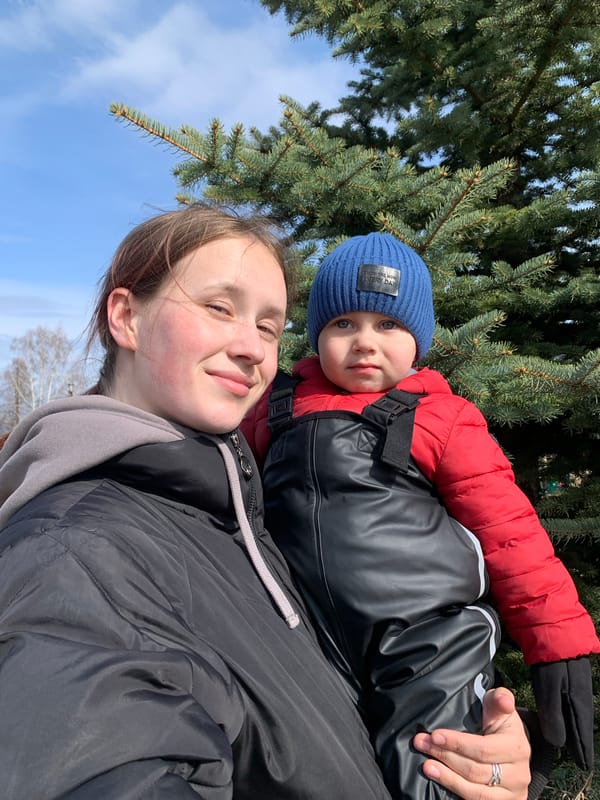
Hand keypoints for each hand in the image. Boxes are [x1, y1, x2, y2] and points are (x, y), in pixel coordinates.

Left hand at [413, 688, 530, 799]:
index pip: (483, 749)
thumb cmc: (500, 724)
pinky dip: (457, 791)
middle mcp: (518, 774)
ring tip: (426, 766)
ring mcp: (511, 793)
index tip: (434, 735)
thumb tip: (504, 700)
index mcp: (517, 747)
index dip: (457, 743)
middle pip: (475, 770)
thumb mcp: (499, 708)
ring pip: (475, 792)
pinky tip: (440, 781)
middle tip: (421, 744)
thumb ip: (499, 699)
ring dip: (447, 778)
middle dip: (445, 756)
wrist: (514, 751)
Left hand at [531, 657, 593, 770]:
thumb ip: (554, 715)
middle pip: (582, 726)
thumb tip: (558, 743)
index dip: (582, 750)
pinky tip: (569, 718)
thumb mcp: (549, 689)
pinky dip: (574, 717)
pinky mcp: (571, 677)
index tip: (584, 766)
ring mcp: (578, 685)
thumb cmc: (551, 661)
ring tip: (576, 746)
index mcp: (579, 702)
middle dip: (582, 744)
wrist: (555, 630)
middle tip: (583, 762)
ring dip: (578, 731)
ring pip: (579, 715)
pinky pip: (575, 704)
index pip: (582, 733)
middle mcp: (582, 696)